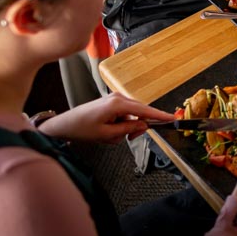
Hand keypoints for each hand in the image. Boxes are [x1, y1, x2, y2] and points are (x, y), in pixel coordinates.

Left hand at [37, 93, 173, 143]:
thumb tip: (143, 125)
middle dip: (137, 126)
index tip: (172, 118)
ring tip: (110, 135)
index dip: (159, 115)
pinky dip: (121, 124)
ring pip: (132, 115)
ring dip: (126, 127)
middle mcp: (118, 97)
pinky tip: (109, 130)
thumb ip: (128, 129)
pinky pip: (125, 114)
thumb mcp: (107, 135)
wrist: (64, 125)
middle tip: (128, 138)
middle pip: (140, 111)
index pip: (144, 110)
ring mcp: (115, 98)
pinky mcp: (112, 102)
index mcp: (117, 104)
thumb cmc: (82, 129)